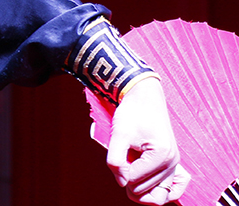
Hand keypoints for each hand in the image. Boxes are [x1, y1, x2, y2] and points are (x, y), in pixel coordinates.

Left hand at [107, 78, 190, 204]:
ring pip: (158, 194)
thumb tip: (122, 182)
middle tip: (122, 159)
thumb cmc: (132, 113)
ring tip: (129, 165)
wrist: (144, 97)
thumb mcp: (118, 135)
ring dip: (140, 184)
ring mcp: (175, 164)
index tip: (117, 154)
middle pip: (146, 190)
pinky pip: (172, 189)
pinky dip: (158, 190)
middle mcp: (173, 163)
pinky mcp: (172, 163)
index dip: (119, 171)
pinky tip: (144, 182)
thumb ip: (116, 161)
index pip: (135, 181)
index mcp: (162, 156)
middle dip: (128, 179)